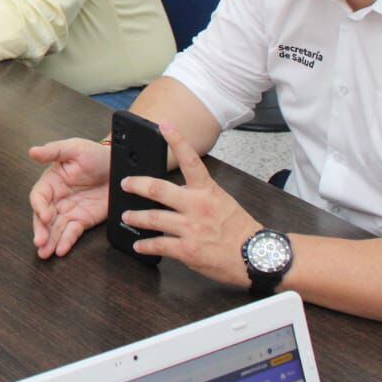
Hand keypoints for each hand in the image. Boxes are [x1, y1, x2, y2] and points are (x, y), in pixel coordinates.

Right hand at [28, 138, 110, 258]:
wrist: (119, 167)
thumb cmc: (95, 154)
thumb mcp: (74, 148)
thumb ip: (53, 151)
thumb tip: (33, 151)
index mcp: (51, 181)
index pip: (39, 196)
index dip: (39, 207)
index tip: (45, 215)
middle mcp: (57, 199)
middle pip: (43, 217)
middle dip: (41, 230)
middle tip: (40, 241)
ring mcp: (69, 211)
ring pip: (55, 228)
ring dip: (49, 241)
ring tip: (45, 252)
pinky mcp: (82, 221)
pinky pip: (72, 233)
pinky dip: (66, 242)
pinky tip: (61, 250)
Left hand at [119, 122, 261, 285]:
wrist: (255, 255)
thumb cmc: (239, 228)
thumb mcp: (222, 201)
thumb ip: (199, 194)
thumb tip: (177, 191)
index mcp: (207, 191)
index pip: (191, 160)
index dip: (177, 140)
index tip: (164, 126)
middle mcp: (196, 206)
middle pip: (159, 189)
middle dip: (137, 185)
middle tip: (125, 183)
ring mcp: (190, 228)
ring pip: (153, 218)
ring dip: (136, 217)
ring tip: (126, 215)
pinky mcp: (187, 249)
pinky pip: (159, 245)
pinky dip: (146, 245)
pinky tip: (139, 244)